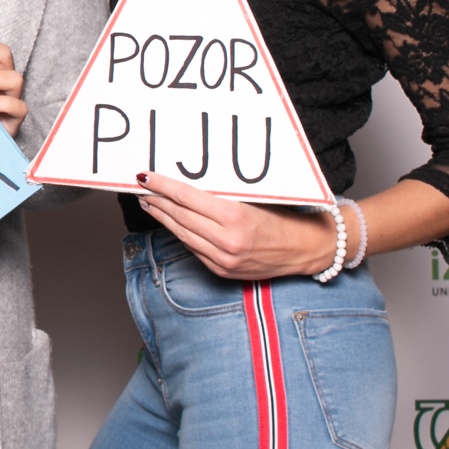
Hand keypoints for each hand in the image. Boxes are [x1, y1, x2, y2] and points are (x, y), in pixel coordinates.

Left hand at [132, 171, 345, 279]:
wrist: (306, 249)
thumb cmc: (285, 217)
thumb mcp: (255, 199)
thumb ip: (223, 194)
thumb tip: (190, 183)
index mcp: (234, 218)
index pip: (186, 198)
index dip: (162, 186)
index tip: (146, 177)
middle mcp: (225, 241)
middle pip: (179, 216)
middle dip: (157, 200)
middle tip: (141, 188)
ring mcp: (222, 260)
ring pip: (182, 234)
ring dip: (163, 218)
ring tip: (150, 204)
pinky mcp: (222, 271)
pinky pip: (194, 249)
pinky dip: (180, 234)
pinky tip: (172, 223)